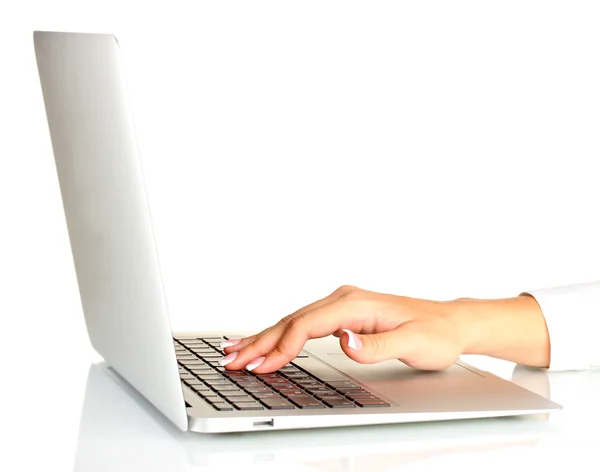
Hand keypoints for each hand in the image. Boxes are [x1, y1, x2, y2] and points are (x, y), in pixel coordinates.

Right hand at [220, 285, 466, 373]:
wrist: (449, 322)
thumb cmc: (434, 333)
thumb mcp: (412, 343)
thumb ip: (377, 345)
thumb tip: (345, 341)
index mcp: (354, 304)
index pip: (306, 325)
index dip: (280, 347)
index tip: (261, 366)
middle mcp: (343, 299)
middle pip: (291, 321)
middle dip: (260, 342)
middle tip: (232, 360)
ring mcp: (341, 304)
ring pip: (293, 321)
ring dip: (265, 337)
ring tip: (237, 350)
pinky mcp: (342, 313)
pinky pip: (303, 323)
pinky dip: (281, 334)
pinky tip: (269, 340)